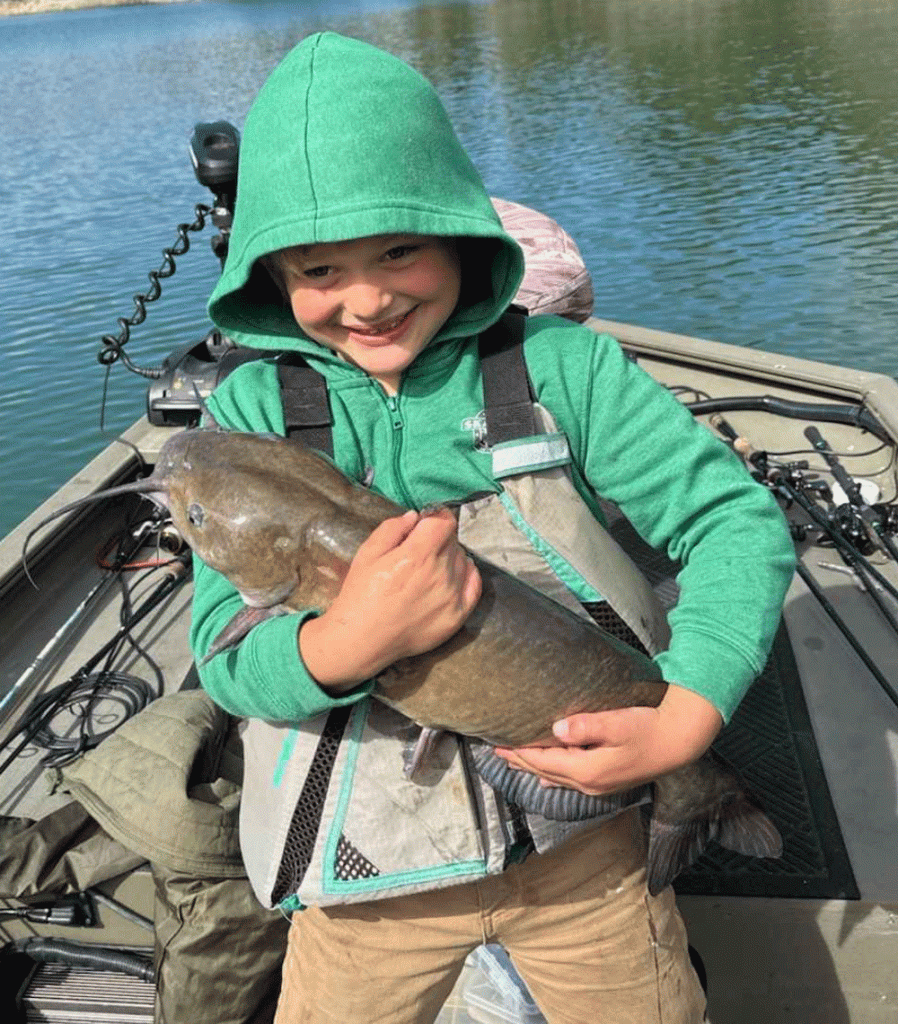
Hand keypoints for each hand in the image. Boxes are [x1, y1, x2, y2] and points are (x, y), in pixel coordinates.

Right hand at [299, 508, 481, 691]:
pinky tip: (452, 576)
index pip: (445, 522)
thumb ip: (392, 528)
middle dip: (438, 539)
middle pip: (453, 541)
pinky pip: (474, 584)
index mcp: (418, 554)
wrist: (362, 639)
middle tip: (420, 549)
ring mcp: (452, 596)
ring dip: (450, 557)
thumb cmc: (360, 595)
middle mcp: (440, 573)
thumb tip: (415, 516)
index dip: (437, 516)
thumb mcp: (367, 553)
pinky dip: (467, 574)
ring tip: (429, 568)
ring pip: (463, 561)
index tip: (428, 521)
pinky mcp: (457, 616)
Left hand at [492, 685, 722, 794]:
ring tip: (515, 762)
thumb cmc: (648, 728)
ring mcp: (599, 786)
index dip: (520, 754)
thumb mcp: (617, 723)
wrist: (678, 742)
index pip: (544, 762)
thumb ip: (586, 726)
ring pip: (557, 778)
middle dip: (521, 762)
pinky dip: (553, 775)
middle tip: (497, 753)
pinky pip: (570, 781)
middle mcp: (590, 784)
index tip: (499, 746)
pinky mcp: (607, 782)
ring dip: (535, 769)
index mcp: (587, 770)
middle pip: (546, 772)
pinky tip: (546, 778)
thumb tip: (556, 730)